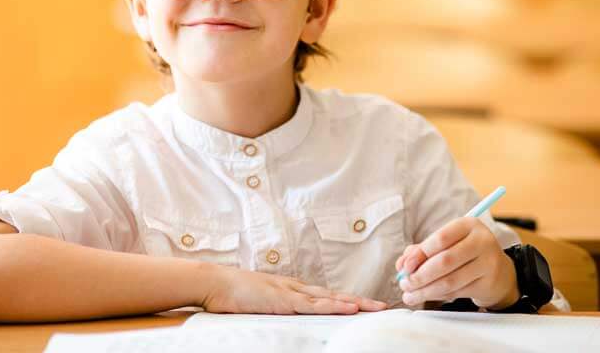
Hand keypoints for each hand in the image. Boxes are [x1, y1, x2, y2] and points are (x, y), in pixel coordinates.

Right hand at [200, 263, 389, 314]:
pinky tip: (349, 307)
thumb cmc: (233, 294)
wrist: (214, 282)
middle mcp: (296, 288)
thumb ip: (276, 308)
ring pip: (330, 298)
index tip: (367, 306)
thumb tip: (288, 317)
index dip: (347, 300)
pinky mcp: (283, 300)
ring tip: (377, 308)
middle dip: (361, 301)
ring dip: (355, 302)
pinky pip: (313, 304)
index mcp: (291, 289)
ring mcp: (290, 293)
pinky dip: (333, 305)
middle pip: (335, 295)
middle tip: (385, 306)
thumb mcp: (260, 302)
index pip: (326, 296)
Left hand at [394, 217, 518, 309]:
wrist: (499, 271)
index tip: (404, 267)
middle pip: (445, 261)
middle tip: (405, 284)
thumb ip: (422, 250)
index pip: (441, 238)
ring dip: (425, 290)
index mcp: (468, 225)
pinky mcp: (488, 284)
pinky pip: (457, 292)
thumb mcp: (447, 244)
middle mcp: (482, 242)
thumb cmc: (465, 253)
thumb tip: (402, 264)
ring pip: (450, 281)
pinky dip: (438, 296)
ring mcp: (488, 264)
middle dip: (420, 276)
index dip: (420, 254)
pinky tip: (427, 296)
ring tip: (410, 295)